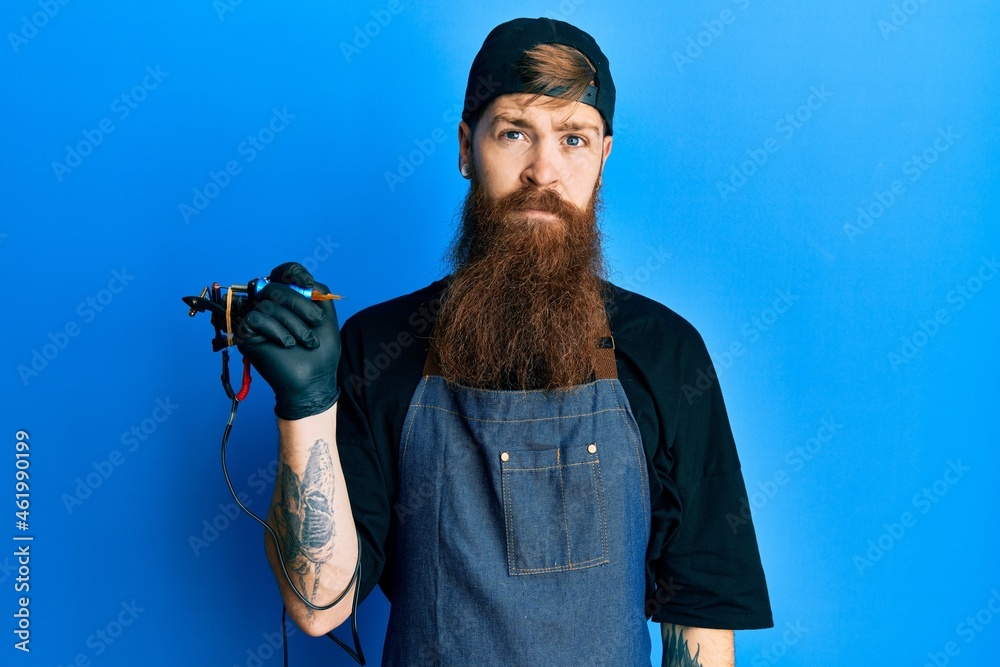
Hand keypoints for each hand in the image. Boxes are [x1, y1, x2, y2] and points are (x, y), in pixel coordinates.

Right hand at [236, 262, 339, 419]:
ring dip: (293, 323)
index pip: (282, 273)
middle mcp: (269, 306)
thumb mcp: (326, 316)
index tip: (308, 284)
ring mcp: (256, 319)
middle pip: (275, 286)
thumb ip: (319, 292)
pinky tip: (287, 344)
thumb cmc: (320, 351)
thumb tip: (302, 281)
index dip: (293, 273)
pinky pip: (255, 318)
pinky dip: (275, 330)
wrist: (312, 380)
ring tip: (306, 342)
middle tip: (316, 322)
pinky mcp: (246, 334)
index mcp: (287, 299)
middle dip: (299, 304)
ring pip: (268, 304)